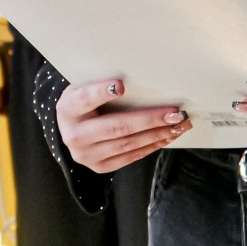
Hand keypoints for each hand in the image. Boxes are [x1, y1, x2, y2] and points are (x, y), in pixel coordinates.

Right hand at [56, 79, 190, 172]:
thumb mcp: (83, 87)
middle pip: (116, 127)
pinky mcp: (99, 167)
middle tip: (174, 113)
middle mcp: (74, 135)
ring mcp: (86, 155)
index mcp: (67, 109)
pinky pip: (131, 156)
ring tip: (179, 124)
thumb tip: (139, 78)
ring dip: (158, 134)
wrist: (70, 128)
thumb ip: (101, 85)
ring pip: (128, 144)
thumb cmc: (83, 102)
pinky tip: (167, 136)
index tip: (120, 86)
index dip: (101, 92)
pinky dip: (152, 145)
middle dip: (149, 119)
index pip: (85, 99)